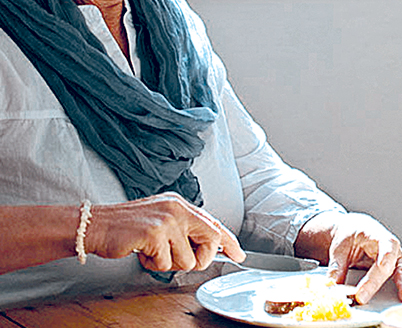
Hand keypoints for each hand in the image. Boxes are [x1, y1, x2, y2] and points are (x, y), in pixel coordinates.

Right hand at [85, 192, 243, 271]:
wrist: (96, 225)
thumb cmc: (127, 227)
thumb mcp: (162, 221)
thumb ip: (184, 230)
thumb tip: (208, 249)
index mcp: (181, 204)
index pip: (214, 223)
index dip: (229, 241)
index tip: (239, 254)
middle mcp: (178, 208)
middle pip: (211, 240)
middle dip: (200, 258)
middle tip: (179, 258)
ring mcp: (167, 220)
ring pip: (187, 259)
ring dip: (168, 263)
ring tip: (152, 251)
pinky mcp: (155, 234)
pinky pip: (166, 264)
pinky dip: (153, 265)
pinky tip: (142, 252)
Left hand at [297, 212, 401, 304]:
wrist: (356, 229)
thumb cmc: (352, 233)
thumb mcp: (340, 246)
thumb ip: (337, 266)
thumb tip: (332, 284)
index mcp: (379, 236)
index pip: (384, 250)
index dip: (381, 265)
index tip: (375, 277)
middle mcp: (392, 248)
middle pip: (396, 266)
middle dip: (398, 283)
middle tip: (399, 297)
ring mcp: (397, 259)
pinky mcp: (397, 269)